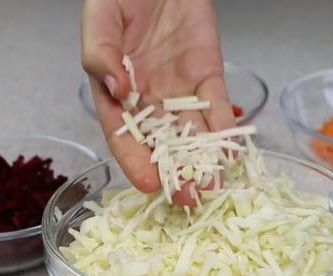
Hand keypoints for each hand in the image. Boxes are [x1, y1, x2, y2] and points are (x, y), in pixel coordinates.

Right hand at [81, 0, 234, 205]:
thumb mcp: (100, 19)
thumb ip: (100, 54)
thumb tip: (118, 90)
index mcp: (115, 92)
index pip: (123, 134)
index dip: (135, 161)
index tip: (150, 185)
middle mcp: (148, 99)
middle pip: (161, 143)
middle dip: (175, 173)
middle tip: (189, 199)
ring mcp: (179, 89)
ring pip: (192, 132)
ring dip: (203, 160)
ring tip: (214, 184)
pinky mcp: (207, 75)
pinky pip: (217, 106)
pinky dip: (225, 129)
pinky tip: (232, 150)